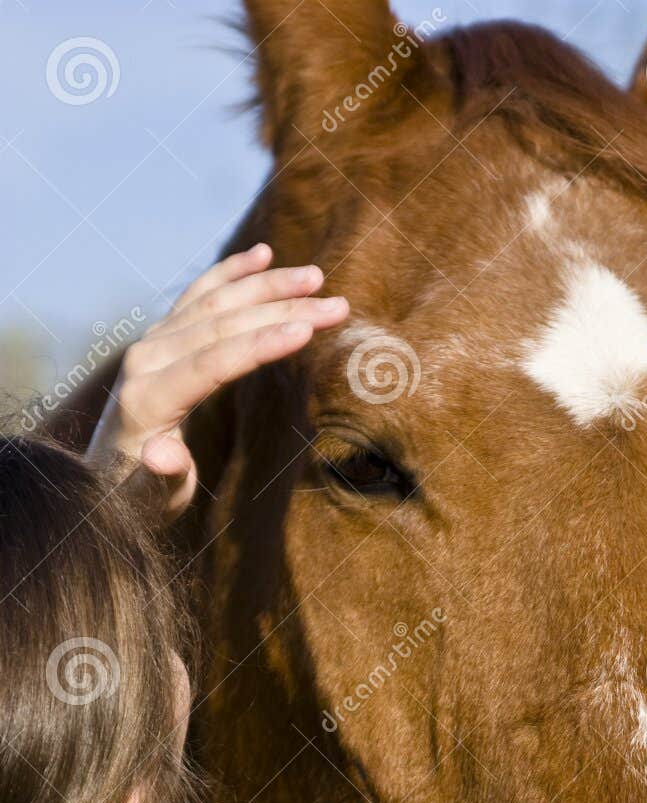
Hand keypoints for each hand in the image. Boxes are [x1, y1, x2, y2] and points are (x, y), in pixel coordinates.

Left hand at [87, 244, 348, 517]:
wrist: (106, 480)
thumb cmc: (138, 498)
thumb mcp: (151, 499)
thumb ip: (161, 477)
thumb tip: (162, 455)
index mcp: (148, 398)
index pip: (213, 361)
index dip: (261, 344)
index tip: (307, 329)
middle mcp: (146, 359)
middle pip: (221, 324)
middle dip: (281, 310)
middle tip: (336, 305)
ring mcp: (152, 344)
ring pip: (215, 303)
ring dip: (267, 286)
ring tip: (317, 277)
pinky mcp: (161, 339)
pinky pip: (199, 297)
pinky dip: (231, 274)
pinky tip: (262, 256)